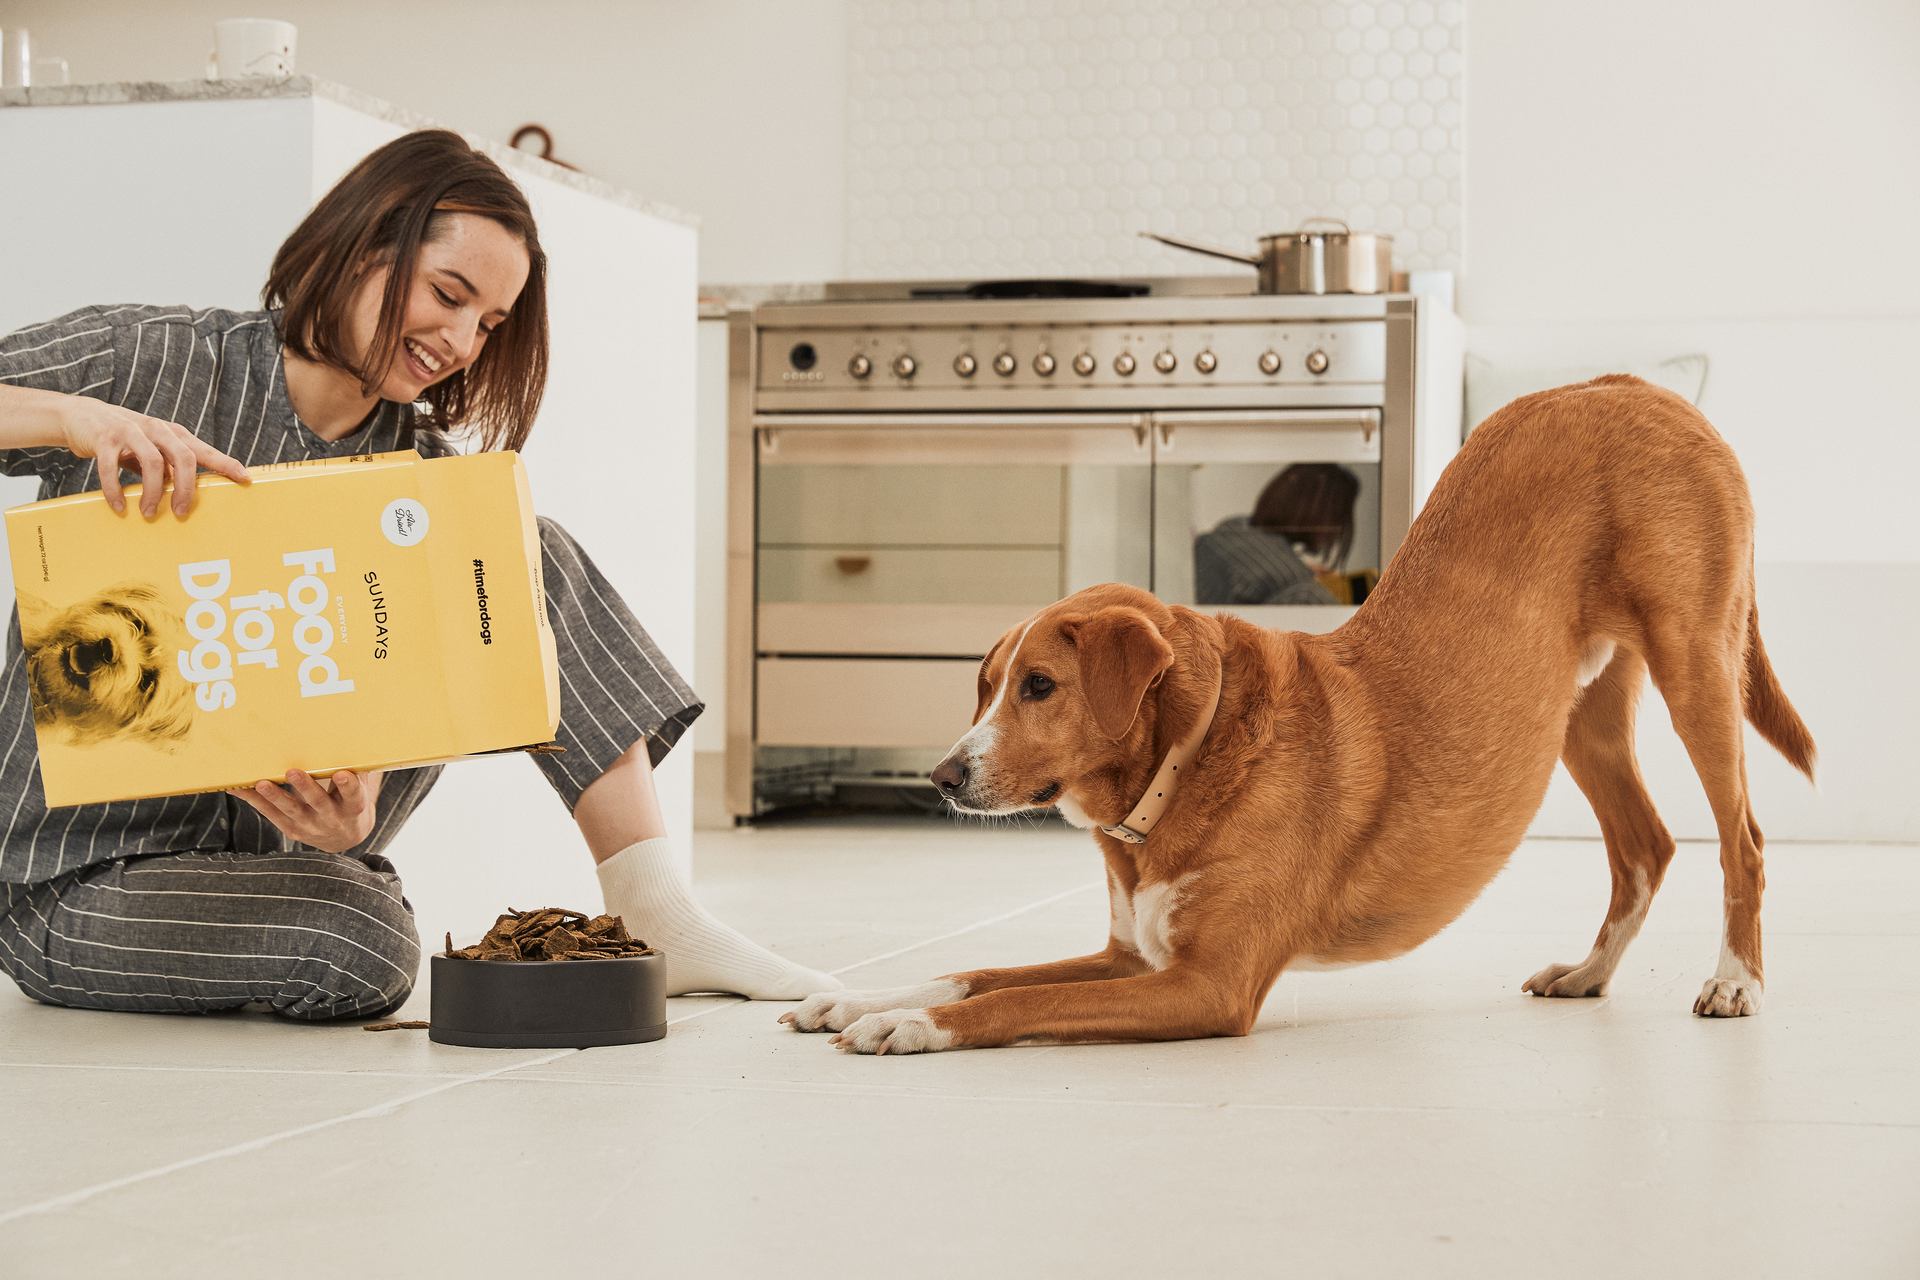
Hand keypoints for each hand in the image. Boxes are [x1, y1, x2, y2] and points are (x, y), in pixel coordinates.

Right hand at [57, 397, 249, 516]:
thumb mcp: (154, 451)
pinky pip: (112, 466)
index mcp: (173, 434)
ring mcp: (131, 432)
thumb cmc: (127, 440)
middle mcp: (156, 429)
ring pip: (152, 462)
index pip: (204, 450)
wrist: (83, 416)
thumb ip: (171, 469)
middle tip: (181, 512)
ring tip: (148, 513)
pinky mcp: (104, 438)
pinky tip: (118, 506)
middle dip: (186, 488)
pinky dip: (115, 489)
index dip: (225, 463)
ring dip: (152, 492)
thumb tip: (189, 496)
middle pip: (184, 457)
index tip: (244, 478)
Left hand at [229, 770, 382, 853]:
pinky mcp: (292, 830)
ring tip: (261, 784)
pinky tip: (240, 790)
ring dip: (275, 796)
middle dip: (305, 788)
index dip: (348, 785)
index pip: (353, 795)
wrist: (345, 837)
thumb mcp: (360, 788)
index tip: (341, 775)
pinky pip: (271, 814)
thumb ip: (357, 768)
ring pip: (291, 810)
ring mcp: (311, 826)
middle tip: (293, 772)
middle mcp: (333, 818)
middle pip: (318, 802)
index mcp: (353, 805)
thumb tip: (352, 735)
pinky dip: (255, 801)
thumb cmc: (350, 801)